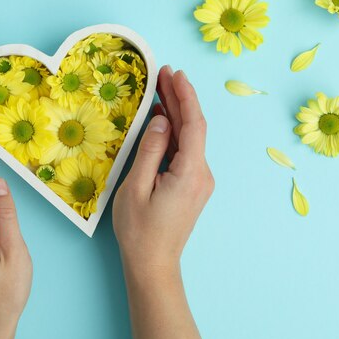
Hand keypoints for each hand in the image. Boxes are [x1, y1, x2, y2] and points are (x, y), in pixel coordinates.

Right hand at [113, 66, 213, 270]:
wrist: (153, 264)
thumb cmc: (140, 230)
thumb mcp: (136, 187)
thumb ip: (151, 150)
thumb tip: (161, 119)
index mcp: (191, 173)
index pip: (194, 124)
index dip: (185, 95)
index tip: (174, 74)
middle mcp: (202, 175)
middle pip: (193, 128)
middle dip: (180, 98)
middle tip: (164, 74)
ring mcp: (199, 181)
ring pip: (189, 139)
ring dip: (176, 115)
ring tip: (160, 90)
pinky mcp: (192, 186)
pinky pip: (185, 152)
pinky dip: (174, 133)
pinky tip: (162, 121)